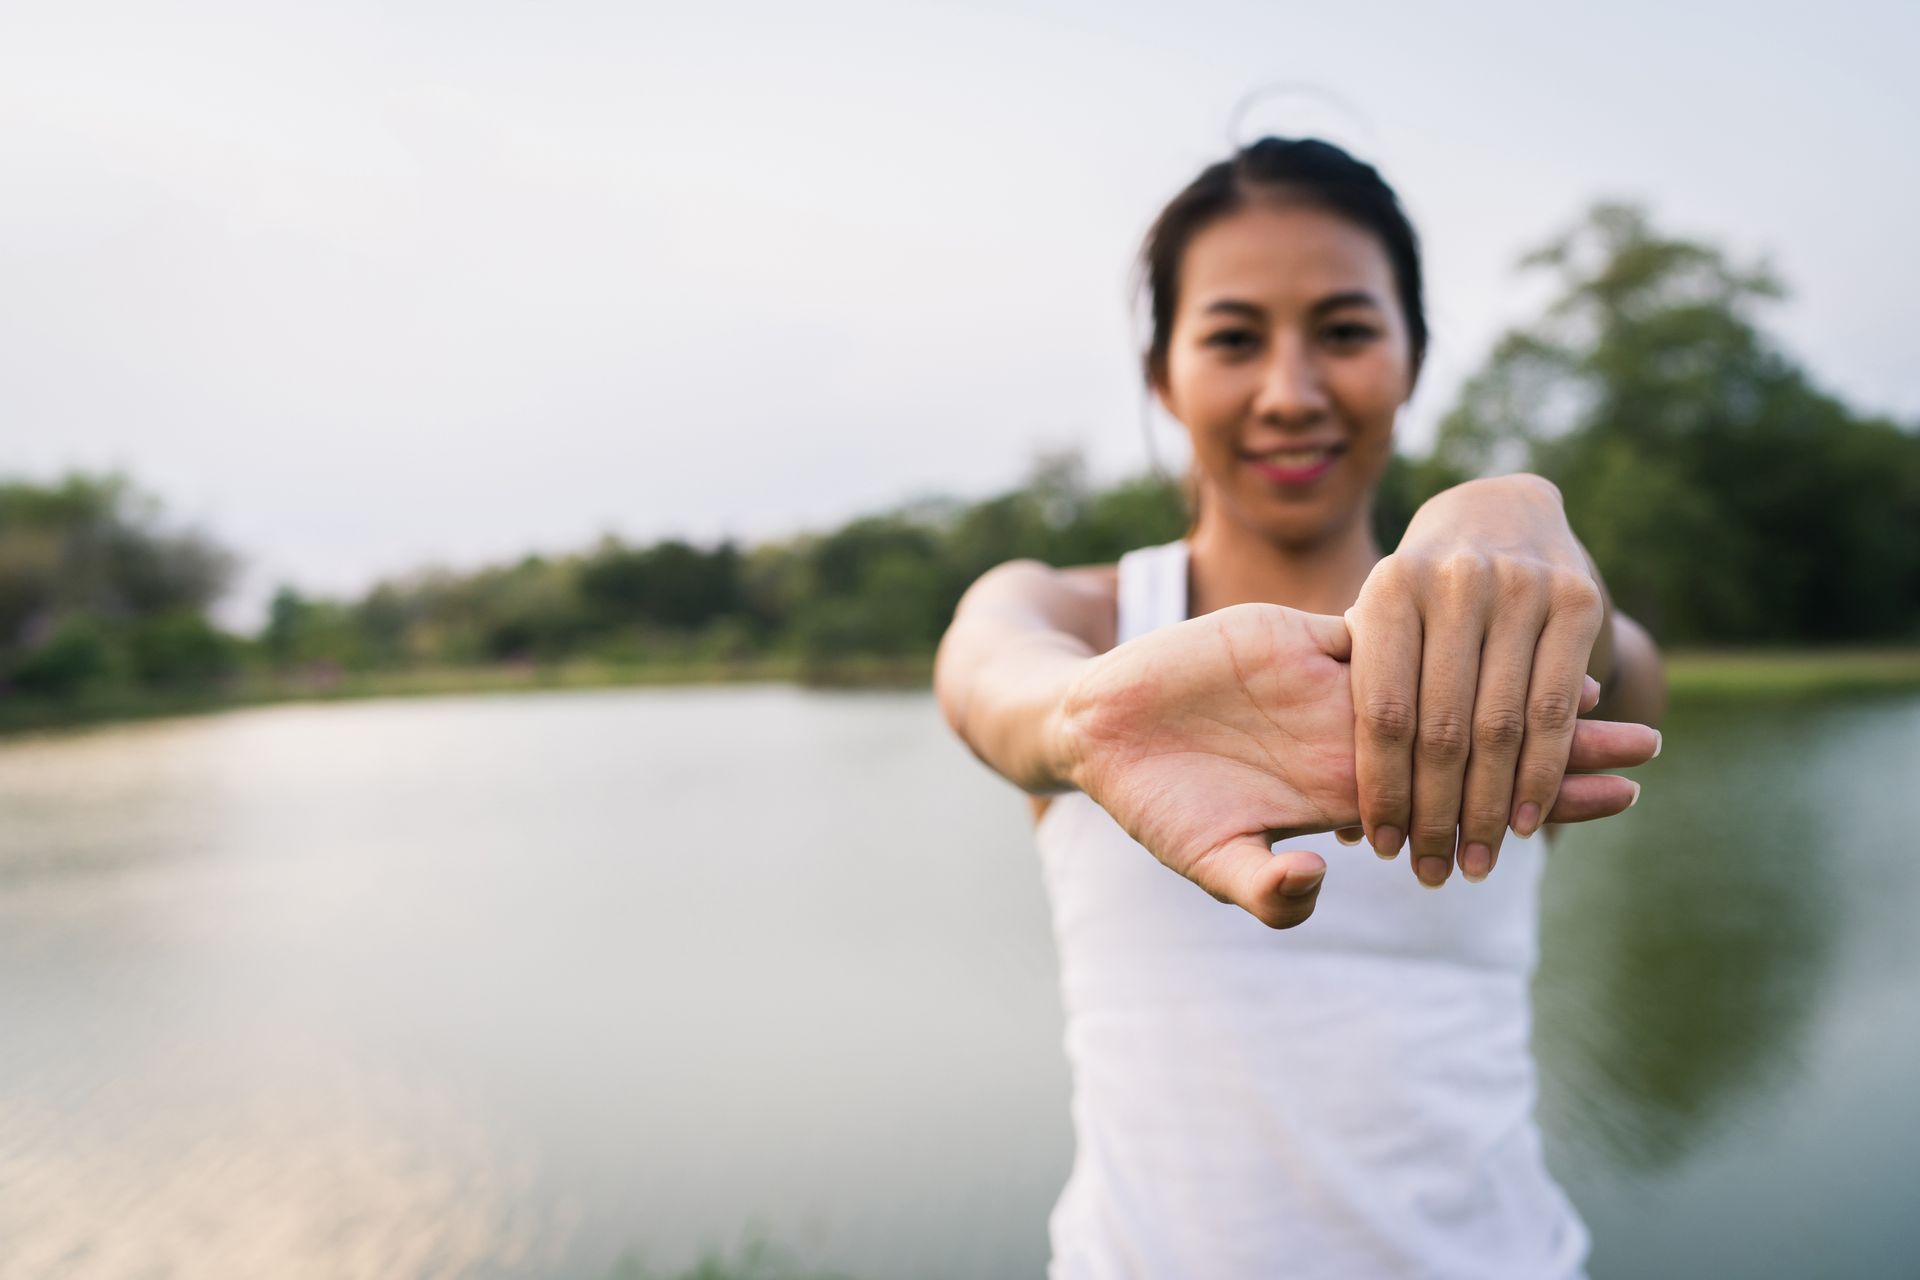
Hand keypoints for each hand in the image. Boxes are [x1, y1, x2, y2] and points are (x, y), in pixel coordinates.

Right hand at [1051, 600, 1656, 928]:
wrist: (1103, 728)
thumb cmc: (1154, 802)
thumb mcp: (1207, 856)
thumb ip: (1261, 883)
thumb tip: (1320, 881)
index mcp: (1345, 794)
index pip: (1465, 795)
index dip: (1540, 799)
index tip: (1618, 801)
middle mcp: (1358, 737)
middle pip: (1481, 738)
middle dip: (1562, 745)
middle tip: (1649, 748)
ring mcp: (1336, 683)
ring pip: (1450, 675)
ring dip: (1518, 678)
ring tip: (1603, 679)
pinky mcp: (1304, 635)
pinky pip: (1385, 625)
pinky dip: (1443, 625)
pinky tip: (1505, 617)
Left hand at [1342, 473, 1626, 887]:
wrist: (1501, 513)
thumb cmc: (1421, 598)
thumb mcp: (1378, 625)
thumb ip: (1360, 703)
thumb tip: (1342, 825)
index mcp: (1390, 590)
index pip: (1384, 711)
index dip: (1383, 787)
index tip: (1384, 848)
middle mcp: (1456, 583)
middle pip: (1444, 728)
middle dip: (1437, 813)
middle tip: (1432, 874)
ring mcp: (1521, 589)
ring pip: (1504, 727)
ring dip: (1491, 809)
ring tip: (1476, 863)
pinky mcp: (1577, 601)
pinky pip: (1556, 710)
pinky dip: (1544, 775)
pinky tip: (1526, 822)